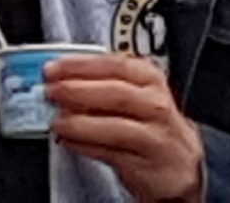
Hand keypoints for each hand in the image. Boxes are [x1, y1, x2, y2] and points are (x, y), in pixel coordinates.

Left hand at [42, 52, 207, 202]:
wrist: (178, 165)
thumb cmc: (152, 126)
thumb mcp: (137, 97)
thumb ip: (105, 87)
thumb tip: (63, 80)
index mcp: (151, 80)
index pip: (119, 64)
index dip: (84, 64)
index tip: (56, 66)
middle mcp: (155, 104)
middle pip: (118, 93)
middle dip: (79, 90)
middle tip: (51, 91)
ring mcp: (152, 135)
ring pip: (116, 125)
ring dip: (81, 122)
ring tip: (57, 120)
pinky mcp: (144, 164)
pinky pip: (111, 153)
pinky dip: (86, 146)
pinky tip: (68, 141)